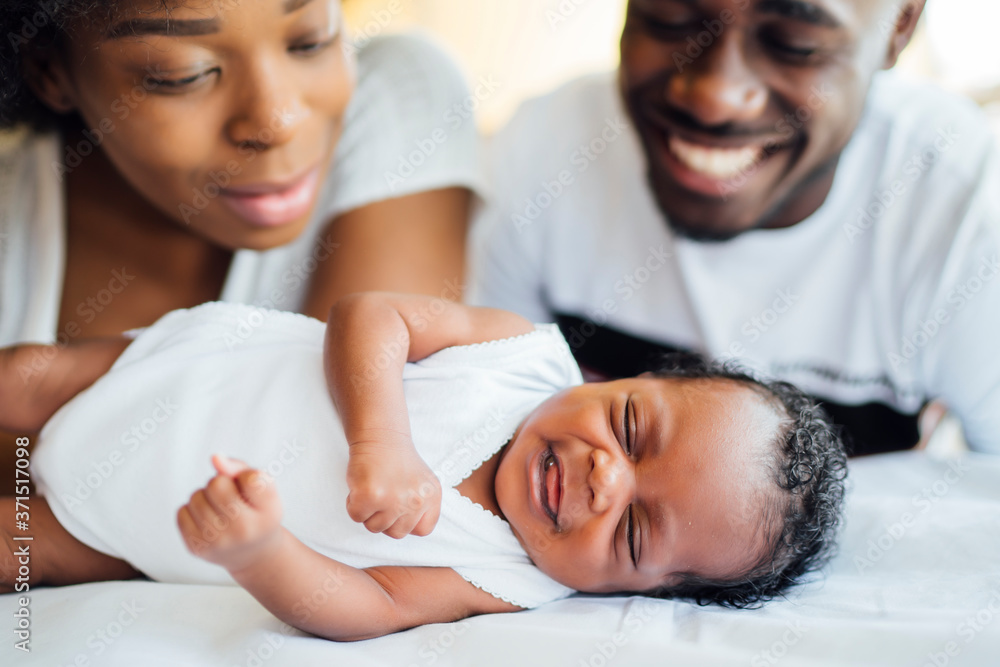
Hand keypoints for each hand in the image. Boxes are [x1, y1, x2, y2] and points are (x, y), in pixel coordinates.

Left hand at [178, 455, 282, 572]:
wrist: (253, 554)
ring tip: (219, 509)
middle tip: (231, 498)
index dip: (246, 476)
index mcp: (269, 512)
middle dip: (220, 483)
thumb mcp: (260, 489)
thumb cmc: (256, 512)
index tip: (251, 490)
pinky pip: (182, 512)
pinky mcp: (198, 549)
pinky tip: (207, 520)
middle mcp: (246, 530)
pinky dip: (192, 511)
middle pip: (217, 484)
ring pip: (196, 497)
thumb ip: (240, 468)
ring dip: (204, 497)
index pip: (251, 478)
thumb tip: (215, 458)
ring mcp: (219, 542)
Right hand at [346, 432, 441, 537]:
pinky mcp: (370, 496)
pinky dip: (353, 505)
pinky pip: (357, 517)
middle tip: (383, 495)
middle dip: (385, 517)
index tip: (399, 509)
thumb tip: (410, 528)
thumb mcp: (422, 483)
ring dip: (369, 512)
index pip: (422, 530)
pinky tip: (361, 486)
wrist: (380, 436)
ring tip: (373, 489)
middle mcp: (416, 501)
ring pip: (375, 527)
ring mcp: (393, 500)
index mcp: (432, 497)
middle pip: (396, 533)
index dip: (407, 522)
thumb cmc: (397, 460)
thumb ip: (421, 508)